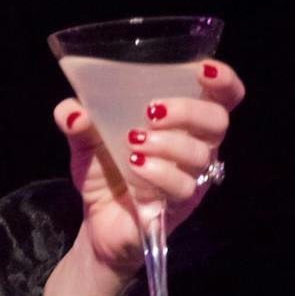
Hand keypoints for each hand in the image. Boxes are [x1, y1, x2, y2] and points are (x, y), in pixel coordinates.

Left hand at [56, 60, 245, 272]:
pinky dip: (157, 173)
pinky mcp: (180, 205)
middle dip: (187, 111)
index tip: (203, 70)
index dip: (223, 81)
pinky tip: (134, 169)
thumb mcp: (86, 146)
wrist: (97, 225)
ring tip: (133, 143)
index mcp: (184, 124)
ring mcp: (192, 178)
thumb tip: (71, 110)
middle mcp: (197, 148)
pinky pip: (183, 187)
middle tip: (152, 112)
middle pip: (218, 121)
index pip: (222, 98)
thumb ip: (80, 124)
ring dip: (167, 143)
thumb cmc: (104, 176)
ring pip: (201, 154)